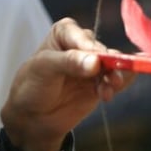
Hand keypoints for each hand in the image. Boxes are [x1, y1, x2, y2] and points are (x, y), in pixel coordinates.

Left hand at [0, 18, 133, 150]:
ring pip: (115, 65)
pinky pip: (118, 80)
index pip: (83, 36)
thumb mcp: (45, 69)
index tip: (96, 62)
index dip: (91, 48)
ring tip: (108, 90)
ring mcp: (94, 65)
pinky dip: (119, 86)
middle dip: (109, 65)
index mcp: (65, 33)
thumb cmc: (32, 85)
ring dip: (115, 77)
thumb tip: (95, 62)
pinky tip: (109, 94)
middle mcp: (82, 45)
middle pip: (103, 51)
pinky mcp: (101, 83)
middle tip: (111, 79)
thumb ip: (70, 62)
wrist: (32, 117)